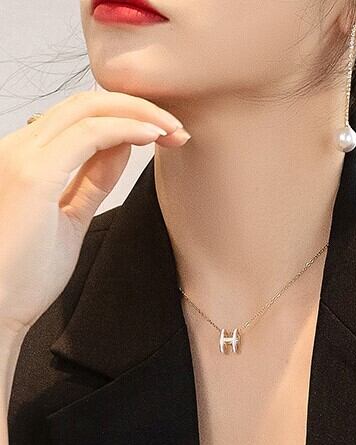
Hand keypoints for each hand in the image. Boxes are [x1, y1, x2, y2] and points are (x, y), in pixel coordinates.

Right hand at [0, 90, 190, 336]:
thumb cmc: (24, 273)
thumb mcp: (69, 217)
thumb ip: (91, 181)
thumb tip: (121, 148)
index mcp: (24, 158)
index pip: (80, 117)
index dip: (127, 117)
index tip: (166, 134)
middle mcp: (19, 148)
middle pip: (86, 103)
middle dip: (140, 108)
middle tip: (179, 129)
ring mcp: (23, 157)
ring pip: (89, 108)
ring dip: (140, 114)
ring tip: (175, 132)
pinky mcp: (34, 174)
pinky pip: (89, 134)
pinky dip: (127, 128)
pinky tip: (154, 135)